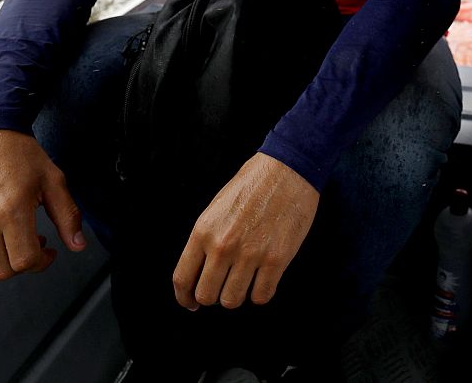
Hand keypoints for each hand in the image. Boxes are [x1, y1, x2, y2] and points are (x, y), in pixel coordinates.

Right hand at [0, 129, 85, 281]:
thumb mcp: (52, 179)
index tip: (48, 251)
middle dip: (22, 264)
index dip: (42, 262)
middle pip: (2, 271)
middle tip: (31, 244)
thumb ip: (67, 215)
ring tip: (10, 243)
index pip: (24, 261)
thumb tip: (77, 245)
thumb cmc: (18, 152)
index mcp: (11, 209)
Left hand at [172, 152, 318, 310]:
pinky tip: (263, 280)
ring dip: (237, 295)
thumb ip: (206, 240)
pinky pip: (261, 296)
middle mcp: (223, 246)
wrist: (288, 169)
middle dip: (213, 297)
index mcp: (203, 231)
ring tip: (245, 282)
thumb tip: (201, 273)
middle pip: (207, 295)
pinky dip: (260, 293)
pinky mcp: (277, 259)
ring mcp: (250, 254)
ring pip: (232, 301)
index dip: (185, 298)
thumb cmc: (253, 185)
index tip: (191, 303)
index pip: (183, 279)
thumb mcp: (216, 209)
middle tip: (223, 288)